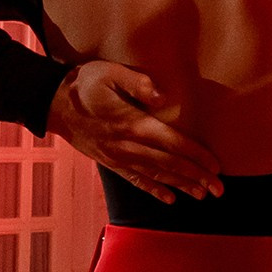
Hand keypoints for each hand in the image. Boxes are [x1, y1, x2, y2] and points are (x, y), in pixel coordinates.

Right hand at [49, 60, 222, 204]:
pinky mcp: (109, 162)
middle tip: (220, 190)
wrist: (52, 103)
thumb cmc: (85, 83)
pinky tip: (169, 199)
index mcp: (132, 123)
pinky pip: (135, 180)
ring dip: (181, 186)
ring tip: (202, 195)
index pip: (172, 143)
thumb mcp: (109, 72)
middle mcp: (128, 145)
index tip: (217, 166)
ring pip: (155, 175)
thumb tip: (163, 97)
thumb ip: (137, 83)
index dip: (197, 155)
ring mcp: (118, 157)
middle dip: (197, 177)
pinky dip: (153, 190)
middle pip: (169, 165)